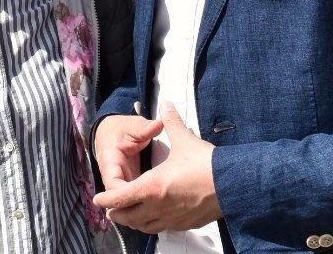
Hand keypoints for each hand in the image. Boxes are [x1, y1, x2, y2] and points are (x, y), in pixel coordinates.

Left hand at [92, 104, 220, 232]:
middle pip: (128, 217)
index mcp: (152, 187)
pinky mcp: (186, 224)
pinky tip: (156, 218)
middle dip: (117, 213)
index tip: (98, 199)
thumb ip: (171, 122)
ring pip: (145, 226)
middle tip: (111, 209)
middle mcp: (158, 207)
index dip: (106, 199)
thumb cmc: (208, 166)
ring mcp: (172, 218)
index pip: (120, 198)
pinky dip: (153, 224)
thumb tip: (166, 105)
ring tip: (129, 215)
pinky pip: (163, 228)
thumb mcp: (185, 140)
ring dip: (133, 221)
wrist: (234, 186)